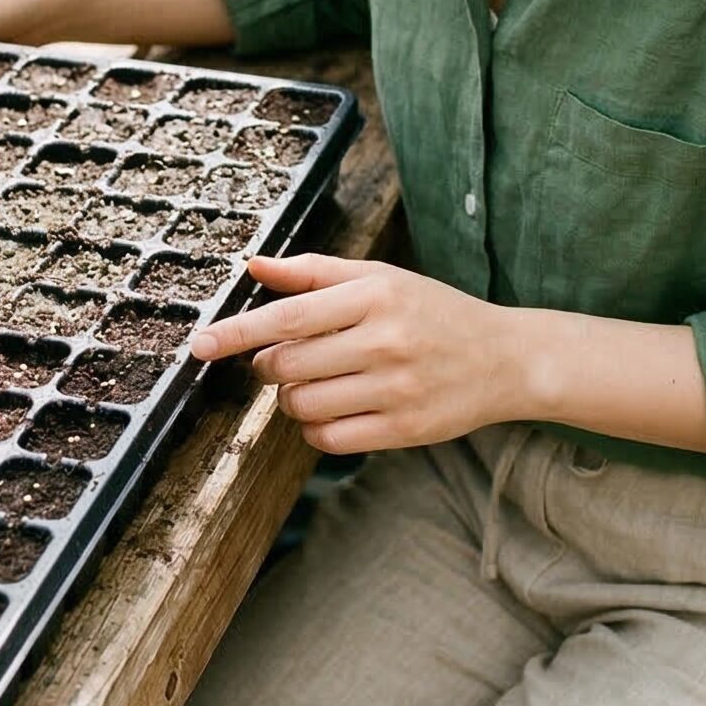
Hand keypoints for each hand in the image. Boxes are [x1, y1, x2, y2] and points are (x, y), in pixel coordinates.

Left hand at [189, 253, 541, 453]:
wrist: (506, 358)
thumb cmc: (433, 311)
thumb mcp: (380, 278)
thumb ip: (313, 272)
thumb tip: (253, 266)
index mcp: (376, 296)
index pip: (289, 316)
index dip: (238, 332)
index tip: (200, 344)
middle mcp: (386, 342)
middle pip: (287, 366)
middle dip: (270, 366)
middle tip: (285, 358)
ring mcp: (396, 390)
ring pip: (303, 406)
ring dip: (292, 398)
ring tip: (318, 381)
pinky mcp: (405, 431)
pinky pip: (329, 440)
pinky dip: (316, 428)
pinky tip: (334, 409)